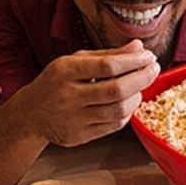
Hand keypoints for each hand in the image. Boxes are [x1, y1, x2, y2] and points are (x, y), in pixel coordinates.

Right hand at [23, 40, 160, 146]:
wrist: (31, 114)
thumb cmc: (56, 82)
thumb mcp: (75, 60)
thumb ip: (108, 54)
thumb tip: (139, 47)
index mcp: (65, 71)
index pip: (107, 66)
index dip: (133, 61)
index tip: (149, 56)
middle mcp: (68, 95)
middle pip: (116, 90)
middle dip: (142, 78)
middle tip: (154, 69)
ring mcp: (73, 119)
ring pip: (118, 110)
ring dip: (137, 97)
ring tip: (141, 86)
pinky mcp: (79, 136)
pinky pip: (113, 126)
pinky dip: (127, 113)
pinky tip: (129, 102)